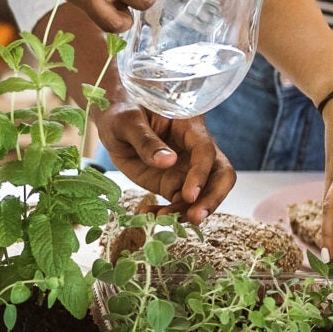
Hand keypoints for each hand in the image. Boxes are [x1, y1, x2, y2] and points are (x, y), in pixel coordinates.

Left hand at [100, 107, 235, 222]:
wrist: (112, 122)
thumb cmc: (122, 112)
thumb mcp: (127, 122)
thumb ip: (146, 140)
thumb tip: (169, 161)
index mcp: (189, 126)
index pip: (206, 151)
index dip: (201, 174)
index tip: (189, 194)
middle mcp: (195, 150)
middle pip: (220, 176)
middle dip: (212, 198)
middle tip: (195, 217)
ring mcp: (186, 169)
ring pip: (202, 195)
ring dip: (187, 211)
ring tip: (162, 219)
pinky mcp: (173, 184)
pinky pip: (180, 203)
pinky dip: (169, 213)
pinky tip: (150, 215)